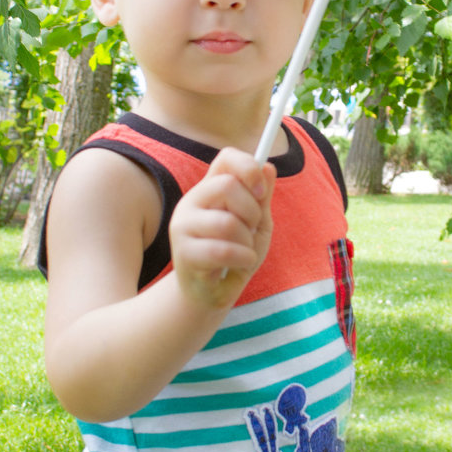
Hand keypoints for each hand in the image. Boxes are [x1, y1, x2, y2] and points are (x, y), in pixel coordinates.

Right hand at [168, 147, 275, 308]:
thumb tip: (268, 166)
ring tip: (244, 251)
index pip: (226, 158)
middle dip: (251, 211)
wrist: (212, 294)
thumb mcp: (257, 224)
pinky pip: (222, 250)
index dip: (248, 168)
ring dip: (247, 241)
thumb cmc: (236, 255)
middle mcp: (192, 201)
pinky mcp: (183, 253)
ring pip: (227, 221)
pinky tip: (240, 264)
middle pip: (226, 185)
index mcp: (211, 189)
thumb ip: (261, 198)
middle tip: (251, 229)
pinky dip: (242, 258)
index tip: (261, 192)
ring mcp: (183, 226)